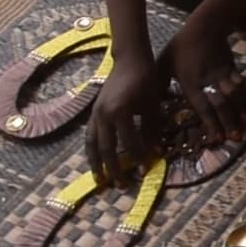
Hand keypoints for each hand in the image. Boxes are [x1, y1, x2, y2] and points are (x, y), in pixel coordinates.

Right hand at [87, 52, 162, 186]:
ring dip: (96, 164)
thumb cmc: (145, 80)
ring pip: (92, 144)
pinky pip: (90, 136)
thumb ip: (152, 130)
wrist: (130, 60)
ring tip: (100, 180)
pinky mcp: (93, 112)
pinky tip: (96, 160)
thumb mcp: (153, 105)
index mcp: (119, 112)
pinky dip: (93, 150)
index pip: (130, 143)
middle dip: (114, 169)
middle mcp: (103, 115)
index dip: (138, 158)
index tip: (146, 170)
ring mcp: (95, 113)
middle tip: (122, 186)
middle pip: (107, 149)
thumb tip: (155, 153)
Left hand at [163, 19, 245, 141]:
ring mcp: (223, 76)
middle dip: (229, 122)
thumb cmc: (181, 46)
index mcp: (191, 84)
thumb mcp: (164, 63)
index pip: (202, 106)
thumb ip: (161, 83)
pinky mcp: (232, 70)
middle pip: (221, 105)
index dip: (210, 123)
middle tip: (236, 138)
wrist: (204, 27)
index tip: (216, 138)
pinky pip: (241, 86)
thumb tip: (156, 101)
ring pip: (234, 97)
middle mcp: (209, 82)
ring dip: (241, 112)